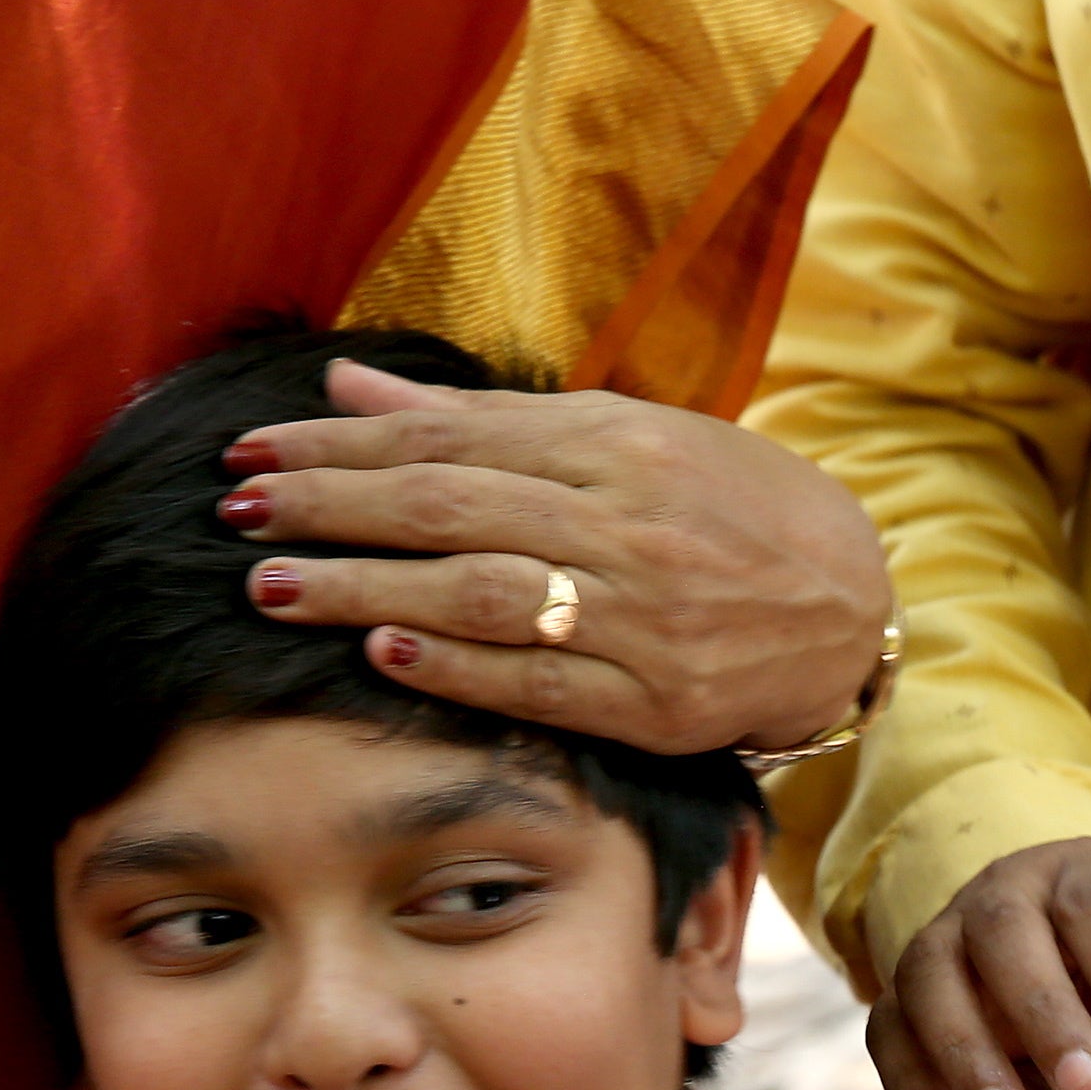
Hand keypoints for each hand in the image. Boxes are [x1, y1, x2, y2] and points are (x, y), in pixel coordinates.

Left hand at [224, 361, 893, 755]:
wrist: (853, 608)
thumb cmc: (725, 511)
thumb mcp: (623, 437)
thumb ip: (481, 421)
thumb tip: (347, 386)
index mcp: (614, 445)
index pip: (448, 440)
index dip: (340, 447)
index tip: (253, 454)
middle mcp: (627, 524)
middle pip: (450, 510)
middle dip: (331, 509)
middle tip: (237, 513)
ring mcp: (644, 618)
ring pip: (482, 595)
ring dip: (367, 590)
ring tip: (275, 588)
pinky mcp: (659, 703)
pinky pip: (542, 682)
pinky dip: (459, 667)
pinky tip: (384, 651)